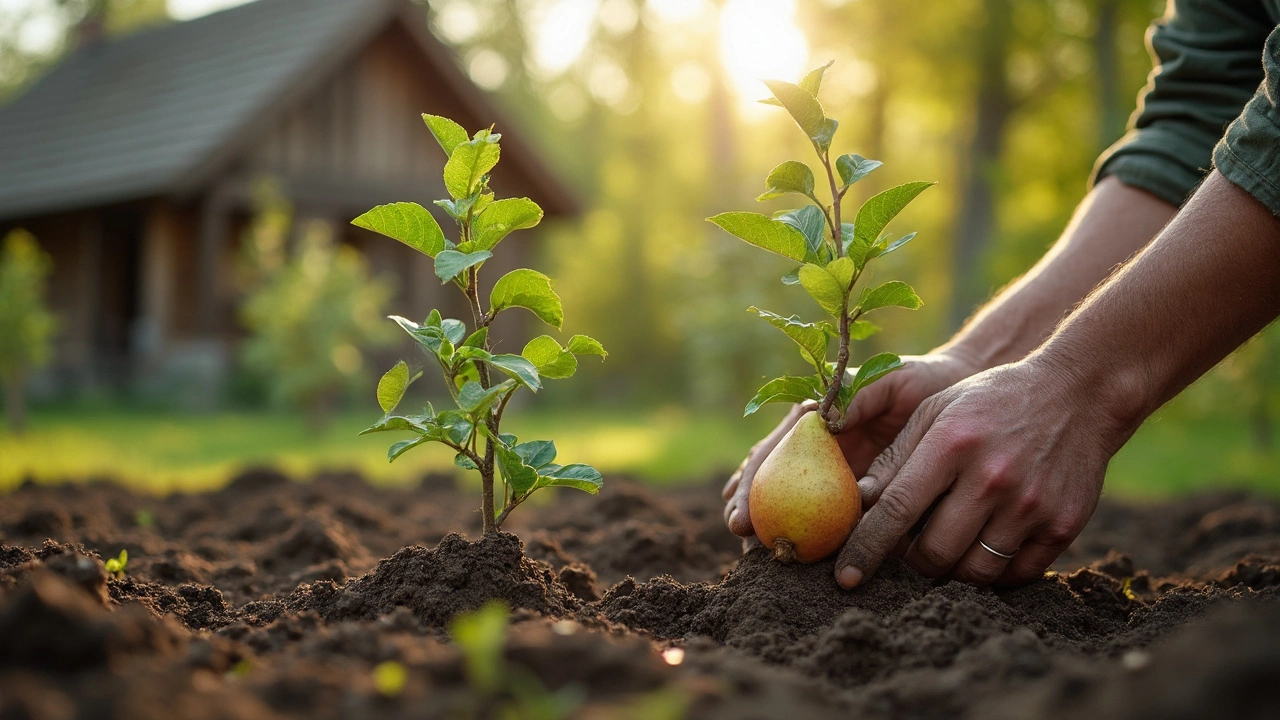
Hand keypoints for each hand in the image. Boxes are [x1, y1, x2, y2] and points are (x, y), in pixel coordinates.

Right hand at [723, 350, 980, 545]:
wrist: (959, 394)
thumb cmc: (920, 382)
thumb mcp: (886, 380)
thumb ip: (855, 397)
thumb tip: (824, 421)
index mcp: (815, 421)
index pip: (772, 452)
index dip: (751, 482)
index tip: (740, 514)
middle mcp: (819, 449)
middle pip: (773, 482)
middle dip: (753, 511)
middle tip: (743, 542)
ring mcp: (839, 474)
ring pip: (799, 504)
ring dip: (777, 529)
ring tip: (759, 557)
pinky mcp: (865, 494)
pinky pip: (839, 519)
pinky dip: (821, 539)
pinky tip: (807, 560)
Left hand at [834, 357, 1129, 588]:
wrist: (1077, 394)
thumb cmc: (990, 401)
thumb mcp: (934, 412)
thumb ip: (895, 458)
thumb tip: (858, 505)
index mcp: (952, 444)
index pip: (896, 510)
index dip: (866, 548)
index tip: (845, 577)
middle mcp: (992, 478)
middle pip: (934, 554)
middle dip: (912, 561)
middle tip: (912, 548)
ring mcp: (1031, 505)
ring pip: (974, 572)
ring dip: (952, 570)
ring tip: (950, 546)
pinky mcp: (1063, 525)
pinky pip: (1016, 574)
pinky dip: (994, 573)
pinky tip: (986, 548)